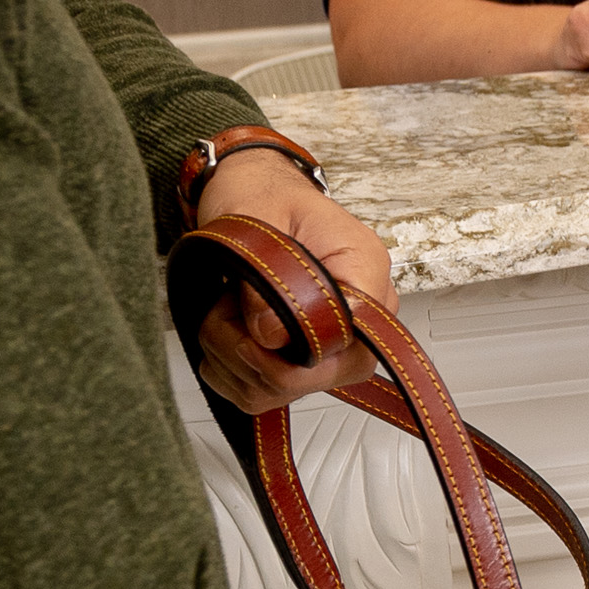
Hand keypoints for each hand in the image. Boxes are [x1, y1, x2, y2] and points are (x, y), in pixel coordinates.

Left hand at [188, 151, 401, 414]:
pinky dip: (229, 371)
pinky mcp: (305, 361)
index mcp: (364, 267)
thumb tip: (269, 335)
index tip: (255, 319)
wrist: (253, 194)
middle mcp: (362, 312)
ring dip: (232, 357)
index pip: (353, 336)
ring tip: (224, 311)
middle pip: (323, 375)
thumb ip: (264, 274)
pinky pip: (263, 395)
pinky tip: (226, 332)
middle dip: (256, 354)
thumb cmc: (262, 197)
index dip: (300, 343)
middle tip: (229, 310)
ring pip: (283, 390)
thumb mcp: (255, 219)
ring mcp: (335, 342)